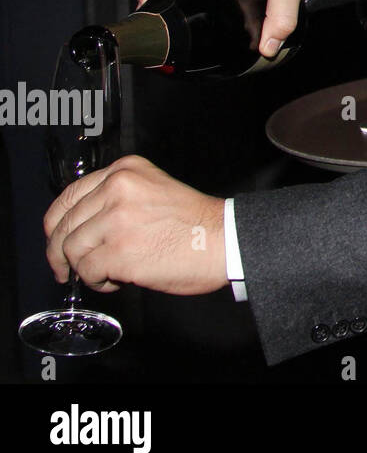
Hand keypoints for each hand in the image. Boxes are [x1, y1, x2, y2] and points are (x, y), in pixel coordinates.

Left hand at [44, 155, 227, 295]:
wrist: (224, 239)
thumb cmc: (195, 222)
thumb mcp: (153, 189)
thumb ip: (117, 198)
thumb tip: (82, 227)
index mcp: (125, 171)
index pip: (69, 196)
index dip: (57, 224)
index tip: (57, 240)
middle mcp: (117, 190)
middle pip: (65, 226)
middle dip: (61, 253)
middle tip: (68, 269)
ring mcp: (116, 220)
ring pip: (73, 250)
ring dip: (87, 268)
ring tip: (111, 272)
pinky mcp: (118, 251)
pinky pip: (88, 272)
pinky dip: (99, 281)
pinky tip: (119, 279)